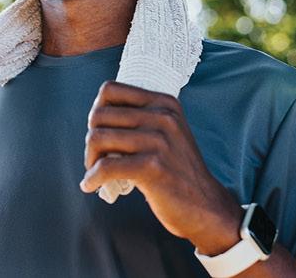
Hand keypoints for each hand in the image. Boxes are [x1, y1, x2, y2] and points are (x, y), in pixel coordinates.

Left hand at [80, 81, 243, 252]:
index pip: (110, 90)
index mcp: (164, 103)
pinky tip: (91, 186)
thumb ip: (141, 119)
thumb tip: (96, 115)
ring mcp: (158, 141)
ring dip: (90, 159)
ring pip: (97, 138)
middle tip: (97, 159)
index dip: (97, 111)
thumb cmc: (177, 171)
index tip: (100, 132)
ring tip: (95, 173)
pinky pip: (105, 167)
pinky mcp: (152, 167)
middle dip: (91, 140)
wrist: (205, 205)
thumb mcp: (167, 133)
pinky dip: (92, 178)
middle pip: (99, 115)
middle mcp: (162, 116)